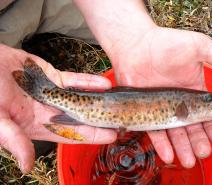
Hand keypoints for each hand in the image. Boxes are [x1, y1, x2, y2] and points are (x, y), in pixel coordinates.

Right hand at [0, 44, 116, 172]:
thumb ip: (13, 139)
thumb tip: (27, 166)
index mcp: (38, 125)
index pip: (71, 134)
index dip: (91, 136)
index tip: (110, 136)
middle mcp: (50, 111)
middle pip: (81, 118)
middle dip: (101, 120)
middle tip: (122, 120)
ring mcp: (54, 93)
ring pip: (82, 98)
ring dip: (99, 100)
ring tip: (118, 103)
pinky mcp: (54, 76)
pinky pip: (74, 80)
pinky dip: (88, 82)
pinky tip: (104, 84)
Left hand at [108, 27, 211, 166]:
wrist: (136, 44)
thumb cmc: (167, 44)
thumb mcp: (197, 47)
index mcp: (193, 90)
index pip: (205, 112)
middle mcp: (178, 102)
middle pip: (190, 126)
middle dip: (198, 140)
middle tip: (203, 153)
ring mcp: (160, 107)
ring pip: (173, 132)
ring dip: (181, 147)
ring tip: (189, 160)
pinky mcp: (144, 110)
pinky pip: (153, 129)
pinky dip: (160, 142)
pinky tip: (168, 154)